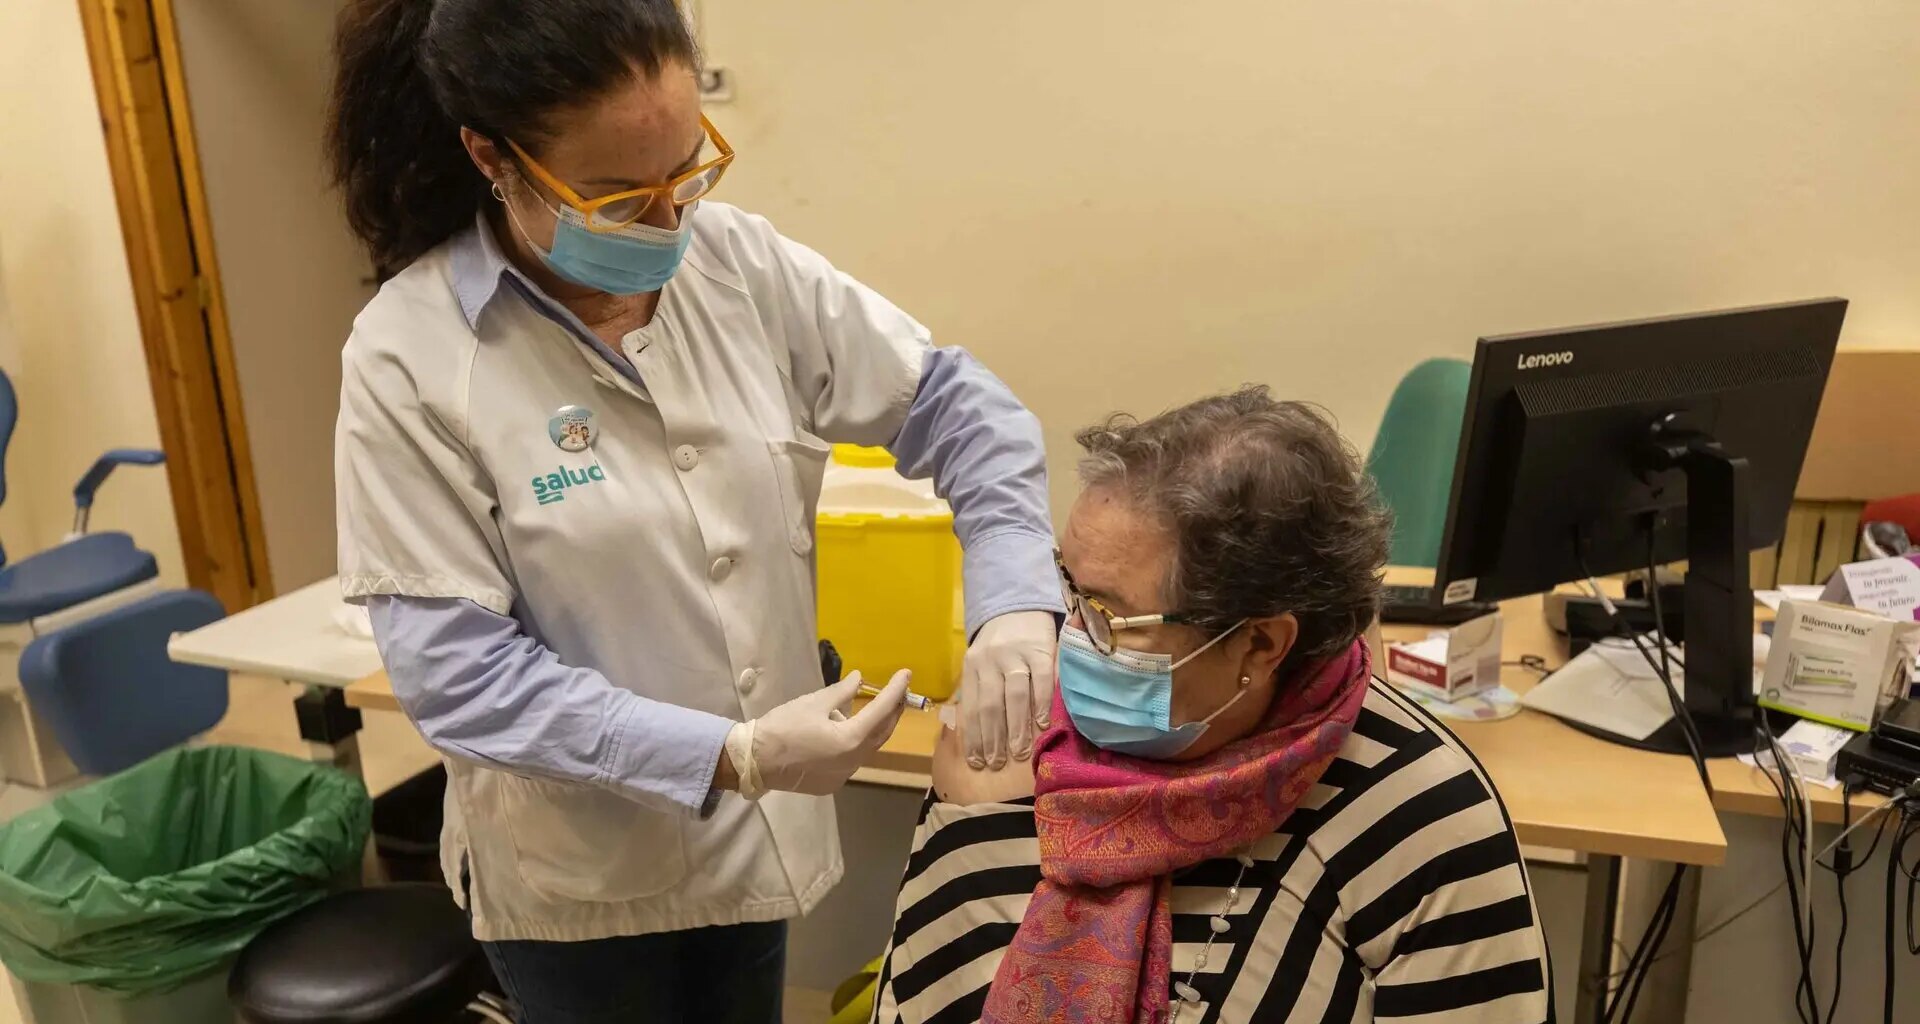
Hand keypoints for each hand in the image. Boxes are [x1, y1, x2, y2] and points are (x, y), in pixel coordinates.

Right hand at [735, 670, 910, 795]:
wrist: (754, 761)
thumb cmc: (782, 727)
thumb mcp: (813, 703)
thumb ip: (841, 692)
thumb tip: (859, 679)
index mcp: (850, 739)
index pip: (881, 710)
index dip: (895, 690)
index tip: (905, 674)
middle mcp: (853, 761)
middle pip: (881, 733)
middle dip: (892, 711)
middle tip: (899, 692)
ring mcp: (843, 775)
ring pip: (867, 748)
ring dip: (873, 728)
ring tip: (871, 709)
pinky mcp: (832, 783)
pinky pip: (851, 760)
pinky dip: (855, 743)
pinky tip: (846, 732)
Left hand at [959, 611, 1058, 769]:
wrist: (1018, 605)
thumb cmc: (999, 644)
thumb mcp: (980, 663)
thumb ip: (978, 691)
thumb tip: (977, 735)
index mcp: (972, 667)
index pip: (970, 708)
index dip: (973, 738)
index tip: (977, 763)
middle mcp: (990, 661)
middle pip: (990, 706)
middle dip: (993, 740)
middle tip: (997, 765)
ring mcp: (1015, 655)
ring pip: (1014, 697)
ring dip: (1016, 729)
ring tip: (1019, 754)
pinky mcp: (1040, 650)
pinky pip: (1041, 681)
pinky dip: (1041, 705)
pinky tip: (1041, 725)